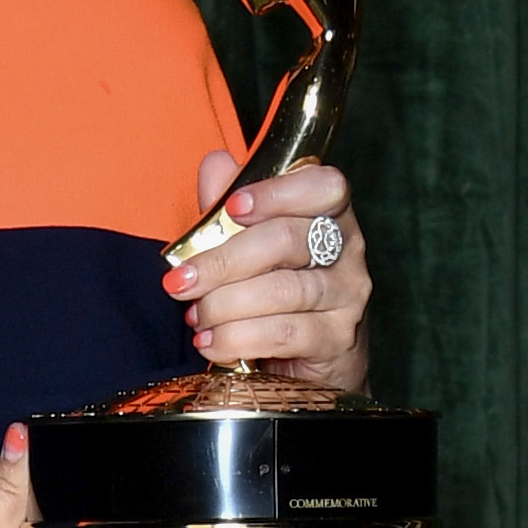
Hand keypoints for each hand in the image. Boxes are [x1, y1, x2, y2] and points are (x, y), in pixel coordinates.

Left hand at [163, 154, 369, 388]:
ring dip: (224, 305)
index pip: (325, 187)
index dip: (277, 193)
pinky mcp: (338, 339)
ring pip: (282, 290)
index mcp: (330, 214)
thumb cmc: (272, 288)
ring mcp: (348, 296)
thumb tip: (216, 164)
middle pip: (286, 240)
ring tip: (195, 317)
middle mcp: (348, 250)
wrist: (305, 363)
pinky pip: (283, 333)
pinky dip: (237, 338)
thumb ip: (228, 204)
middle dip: (223, 261)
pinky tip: (211, 342)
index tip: (232, 208)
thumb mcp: (244, 242)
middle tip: (179, 281)